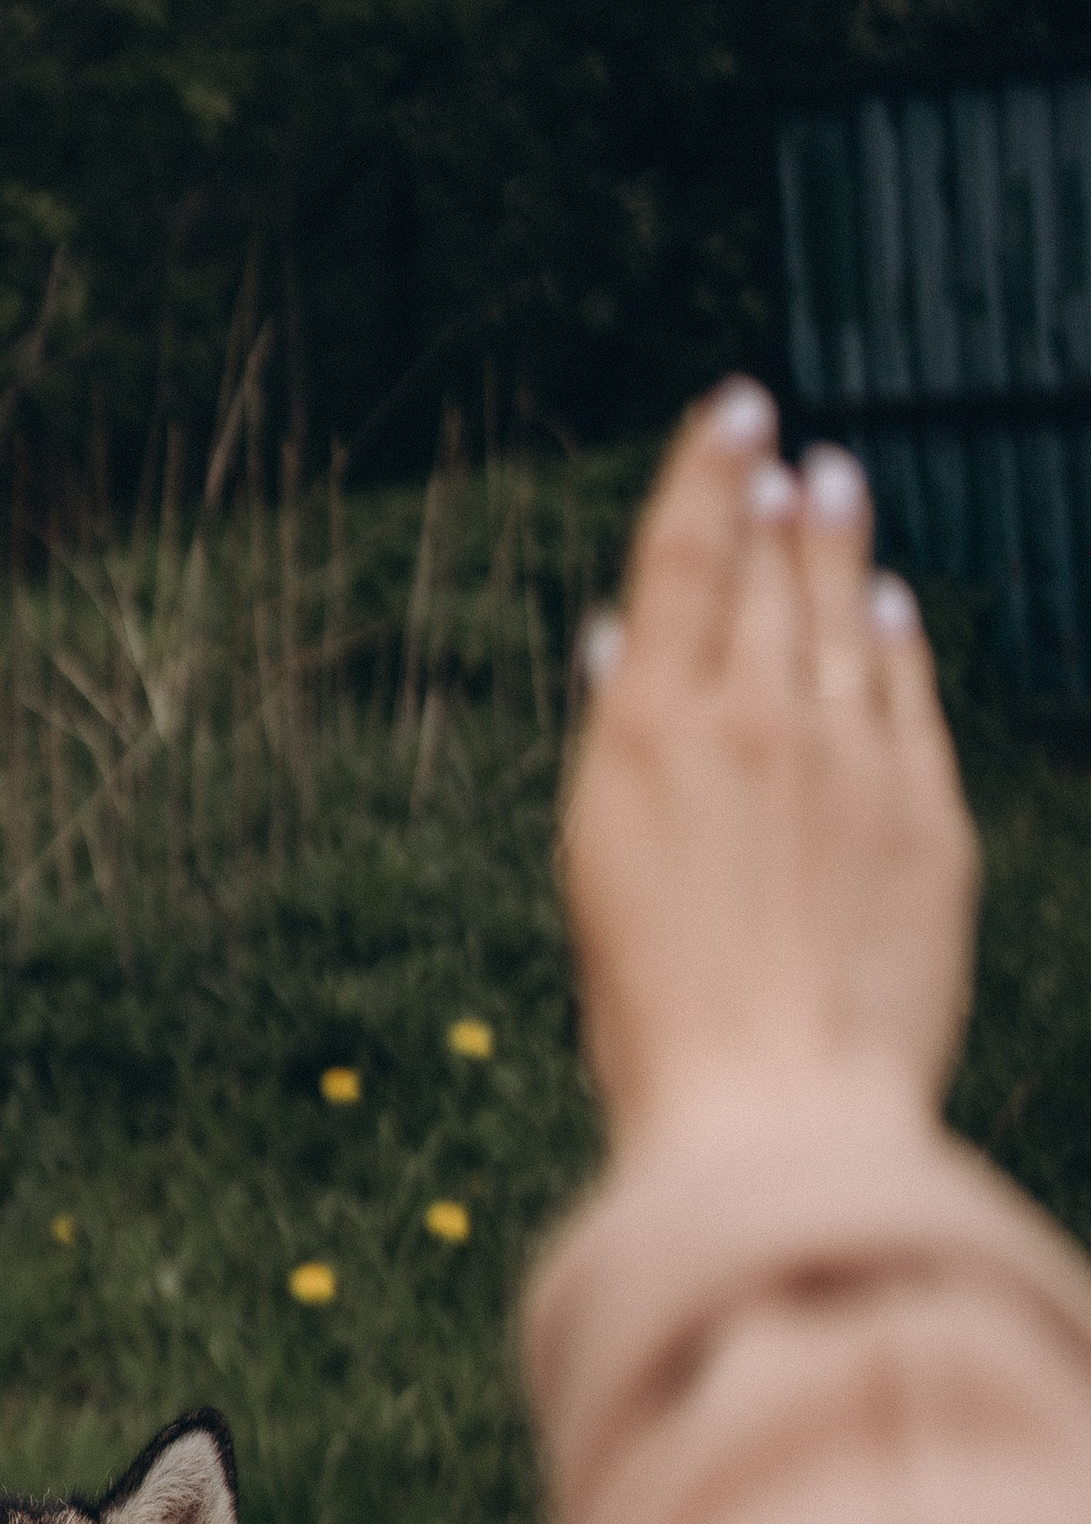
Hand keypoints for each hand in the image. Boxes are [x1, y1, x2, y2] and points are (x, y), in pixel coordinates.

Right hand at [561, 386, 979, 1168]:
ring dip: (840, 546)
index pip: (682, 559)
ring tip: (836, 487)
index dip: (709, 471)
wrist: (772, 1114)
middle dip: (777, 502)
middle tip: (786, 453)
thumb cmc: (657, 1029)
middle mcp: (750, 722)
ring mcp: (848, 761)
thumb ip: (622, 748)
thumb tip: (617, 647)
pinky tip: (888, 609)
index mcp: (643, 737)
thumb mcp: (600, 878)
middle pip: (769, 574)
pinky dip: (895, 639)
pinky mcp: (923, 814)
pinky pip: (906, 695)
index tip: (734, 409)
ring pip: (844, 617)